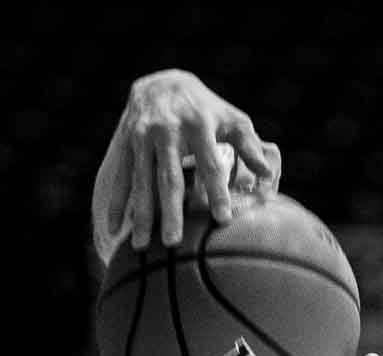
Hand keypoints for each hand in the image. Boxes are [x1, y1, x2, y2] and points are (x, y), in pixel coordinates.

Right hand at [113, 70, 280, 247]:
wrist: (162, 82)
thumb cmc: (205, 109)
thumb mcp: (230, 119)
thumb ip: (249, 145)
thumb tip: (266, 174)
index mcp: (199, 125)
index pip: (210, 164)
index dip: (217, 192)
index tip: (222, 219)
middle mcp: (168, 130)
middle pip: (170, 177)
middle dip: (171, 211)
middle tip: (173, 241)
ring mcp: (143, 137)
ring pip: (142, 181)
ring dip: (141, 214)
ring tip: (142, 245)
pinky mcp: (126, 143)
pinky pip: (122, 177)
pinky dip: (117, 203)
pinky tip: (116, 228)